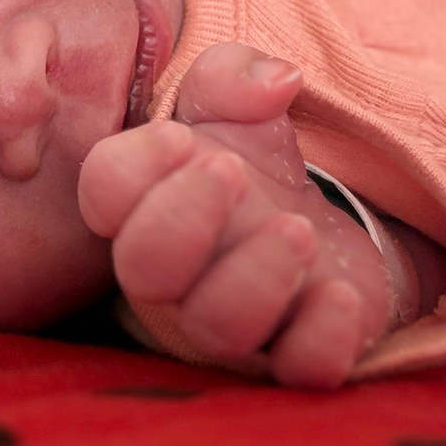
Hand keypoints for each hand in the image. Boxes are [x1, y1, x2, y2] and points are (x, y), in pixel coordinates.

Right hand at [79, 43, 393, 386]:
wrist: (329, 233)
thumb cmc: (259, 173)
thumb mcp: (241, 109)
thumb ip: (234, 78)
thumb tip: (275, 81)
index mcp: (147, 203)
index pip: (105, 191)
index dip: (132, 166)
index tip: (181, 138)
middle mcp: (177, 273)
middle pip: (144, 269)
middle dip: (181, 218)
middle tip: (233, 173)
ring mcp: (236, 319)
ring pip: (216, 325)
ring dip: (253, 276)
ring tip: (298, 230)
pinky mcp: (299, 349)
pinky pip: (297, 366)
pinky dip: (319, 339)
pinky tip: (340, 296)